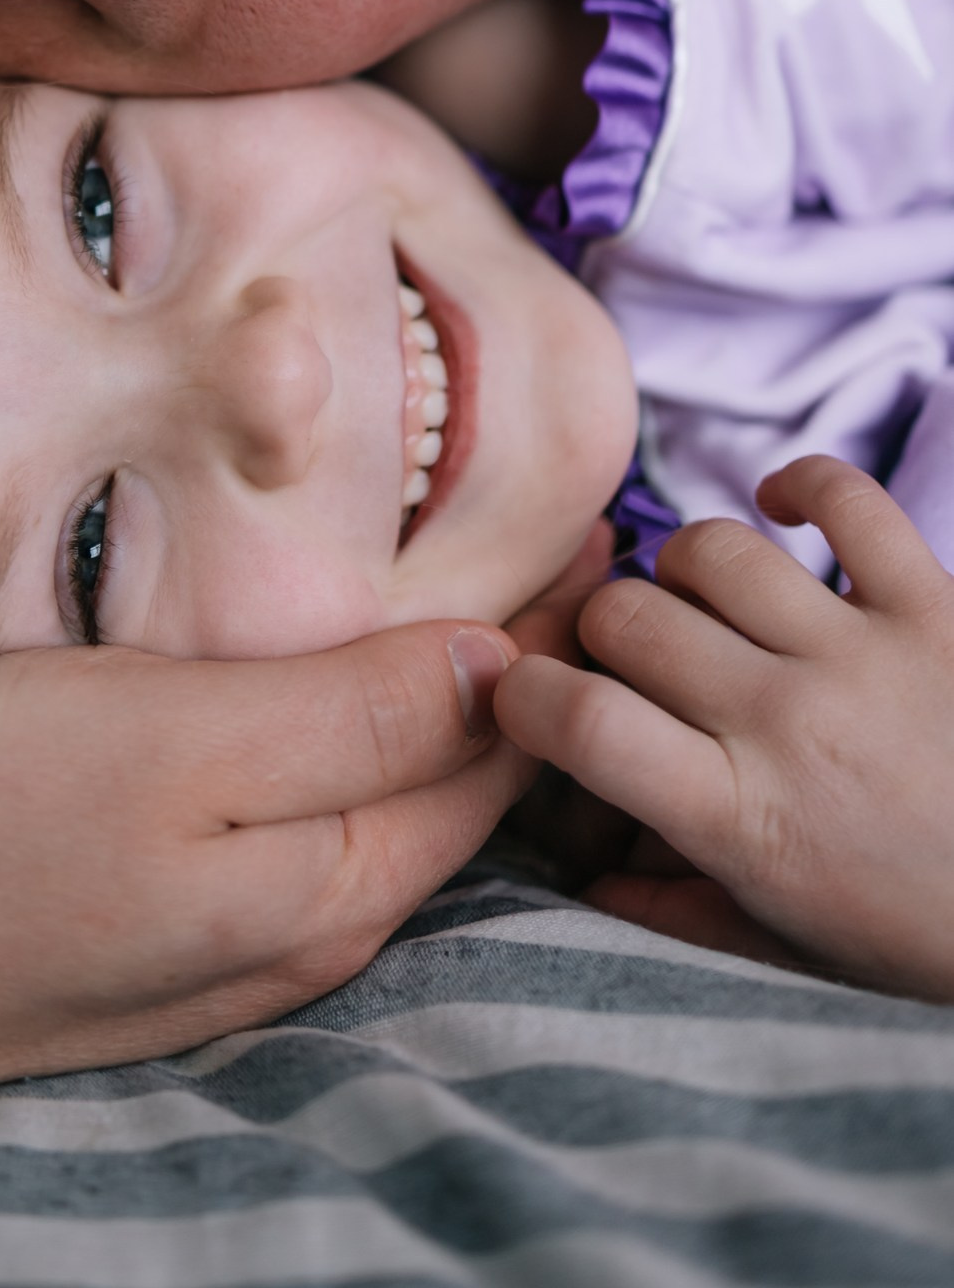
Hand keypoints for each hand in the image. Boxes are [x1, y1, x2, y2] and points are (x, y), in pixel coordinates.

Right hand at [0, 620, 526, 1252]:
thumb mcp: (179, 736)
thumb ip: (349, 712)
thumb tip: (501, 668)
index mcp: (335, 877)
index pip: (498, 749)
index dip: (551, 643)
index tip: (599, 544)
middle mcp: (308, 933)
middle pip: (453, 795)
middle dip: (515, 689)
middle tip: (558, 569)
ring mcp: (231, 951)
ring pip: (379, 821)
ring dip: (435, 729)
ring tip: (465, 624)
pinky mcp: (160, 944)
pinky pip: (301, 844)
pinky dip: (349, 767)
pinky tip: (315, 716)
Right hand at [495, 457, 953, 997]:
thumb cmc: (925, 941)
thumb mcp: (792, 953)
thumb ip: (677, 911)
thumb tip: (586, 879)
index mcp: (742, 819)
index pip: (578, 721)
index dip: (525, 696)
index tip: (529, 699)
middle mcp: (788, 723)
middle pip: (628, 618)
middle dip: (605, 636)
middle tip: (634, 666)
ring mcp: (863, 655)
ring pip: (712, 550)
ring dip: (687, 575)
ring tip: (707, 612)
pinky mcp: (936, 607)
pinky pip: (849, 500)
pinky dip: (803, 485)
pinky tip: (783, 511)